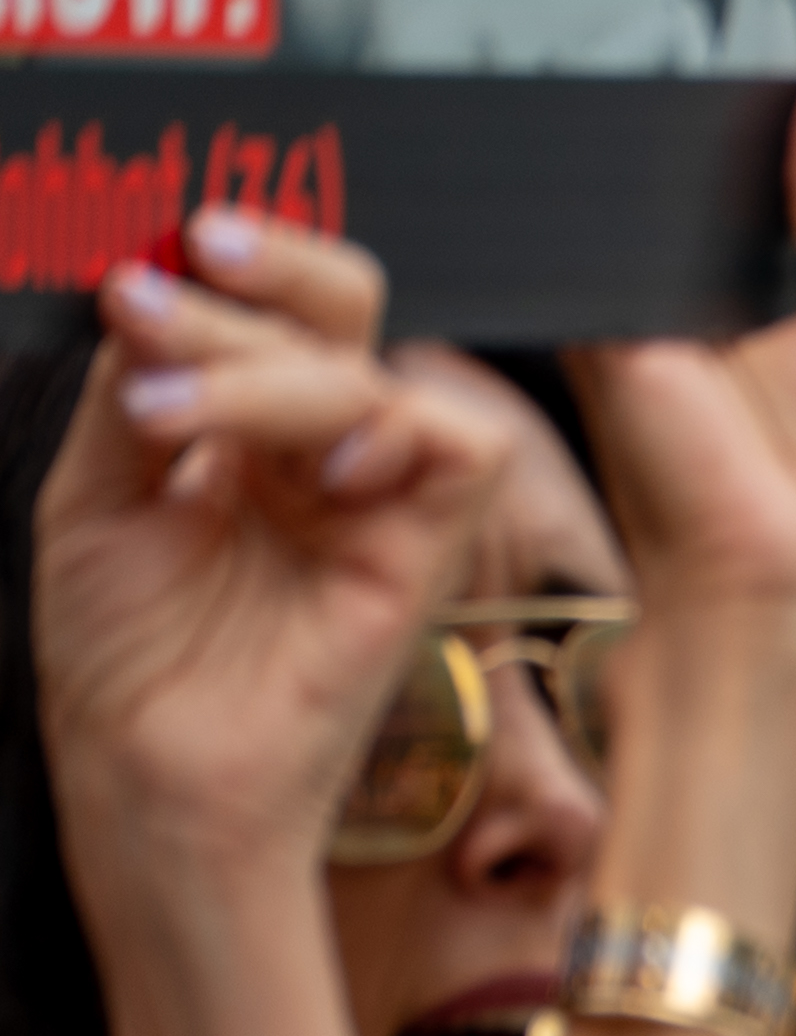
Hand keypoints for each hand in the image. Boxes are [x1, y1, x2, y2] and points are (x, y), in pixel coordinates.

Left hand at [35, 217, 506, 883]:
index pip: (270, 312)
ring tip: (169, 417)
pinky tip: (320, 466)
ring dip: (271, 372)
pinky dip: (398, 428)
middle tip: (166, 288)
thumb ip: (136, 388)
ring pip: (377, 373)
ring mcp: (373, 507)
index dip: (232, 267)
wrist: (149, 778)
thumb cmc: (126, 664)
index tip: (155, 257)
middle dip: (267, 274)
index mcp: (245, 436)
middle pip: (345, 310)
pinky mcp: (419, 562)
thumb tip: (158, 289)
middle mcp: (315, 460)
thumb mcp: (93, 489)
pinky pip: (462, 452)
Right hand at [563, 66, 795, 702]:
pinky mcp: (596, 312)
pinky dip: (634, 192)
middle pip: (707, 169)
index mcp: (781, 293)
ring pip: (654, 186)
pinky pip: (608, 223)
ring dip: (687, 151)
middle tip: (769, 74)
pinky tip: (663, 159)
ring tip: (724, 110)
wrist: (768, 582)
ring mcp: (644, 298)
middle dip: (745, 128)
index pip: (775, 180)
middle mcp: (705, 291)